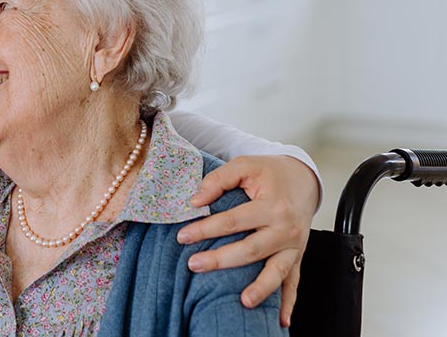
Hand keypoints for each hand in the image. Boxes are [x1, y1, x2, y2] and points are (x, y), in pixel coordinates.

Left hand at [176, 155, 318, 326]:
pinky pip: (294, 282)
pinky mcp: (297, 256)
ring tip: (242, 301)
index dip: (206, 228)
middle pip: (251, 249)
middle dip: (221, 260)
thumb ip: (219, 179)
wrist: (303, 178)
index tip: (183, 236)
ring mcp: (294, 246)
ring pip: (276, 271)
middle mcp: (286, 229)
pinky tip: (281, 321)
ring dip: (260, 288)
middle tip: (194, 264)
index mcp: (273, 205)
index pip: (233, 221)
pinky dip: (289, 303)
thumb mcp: (245, 165)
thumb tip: (195, 201)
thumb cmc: (270, 172)